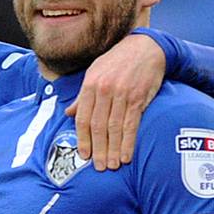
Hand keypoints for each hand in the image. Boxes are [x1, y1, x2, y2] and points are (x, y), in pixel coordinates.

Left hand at [66, 33, 165, 170]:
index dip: (83, 138)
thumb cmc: (117, 62)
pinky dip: (128, 142)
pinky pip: (131, 124)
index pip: (83, 117)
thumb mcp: (95, 73)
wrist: (145, 47)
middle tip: (98, 166)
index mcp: (90, 84)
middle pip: (98, 126)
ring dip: (112, 149)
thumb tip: (69, 113)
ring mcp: (121, 94)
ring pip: (114, 128)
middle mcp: (104, 89)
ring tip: (111, 165)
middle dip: (98, 149)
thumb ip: (82, 96)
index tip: (84, 155)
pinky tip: (126, 155)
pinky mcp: (138, 98)